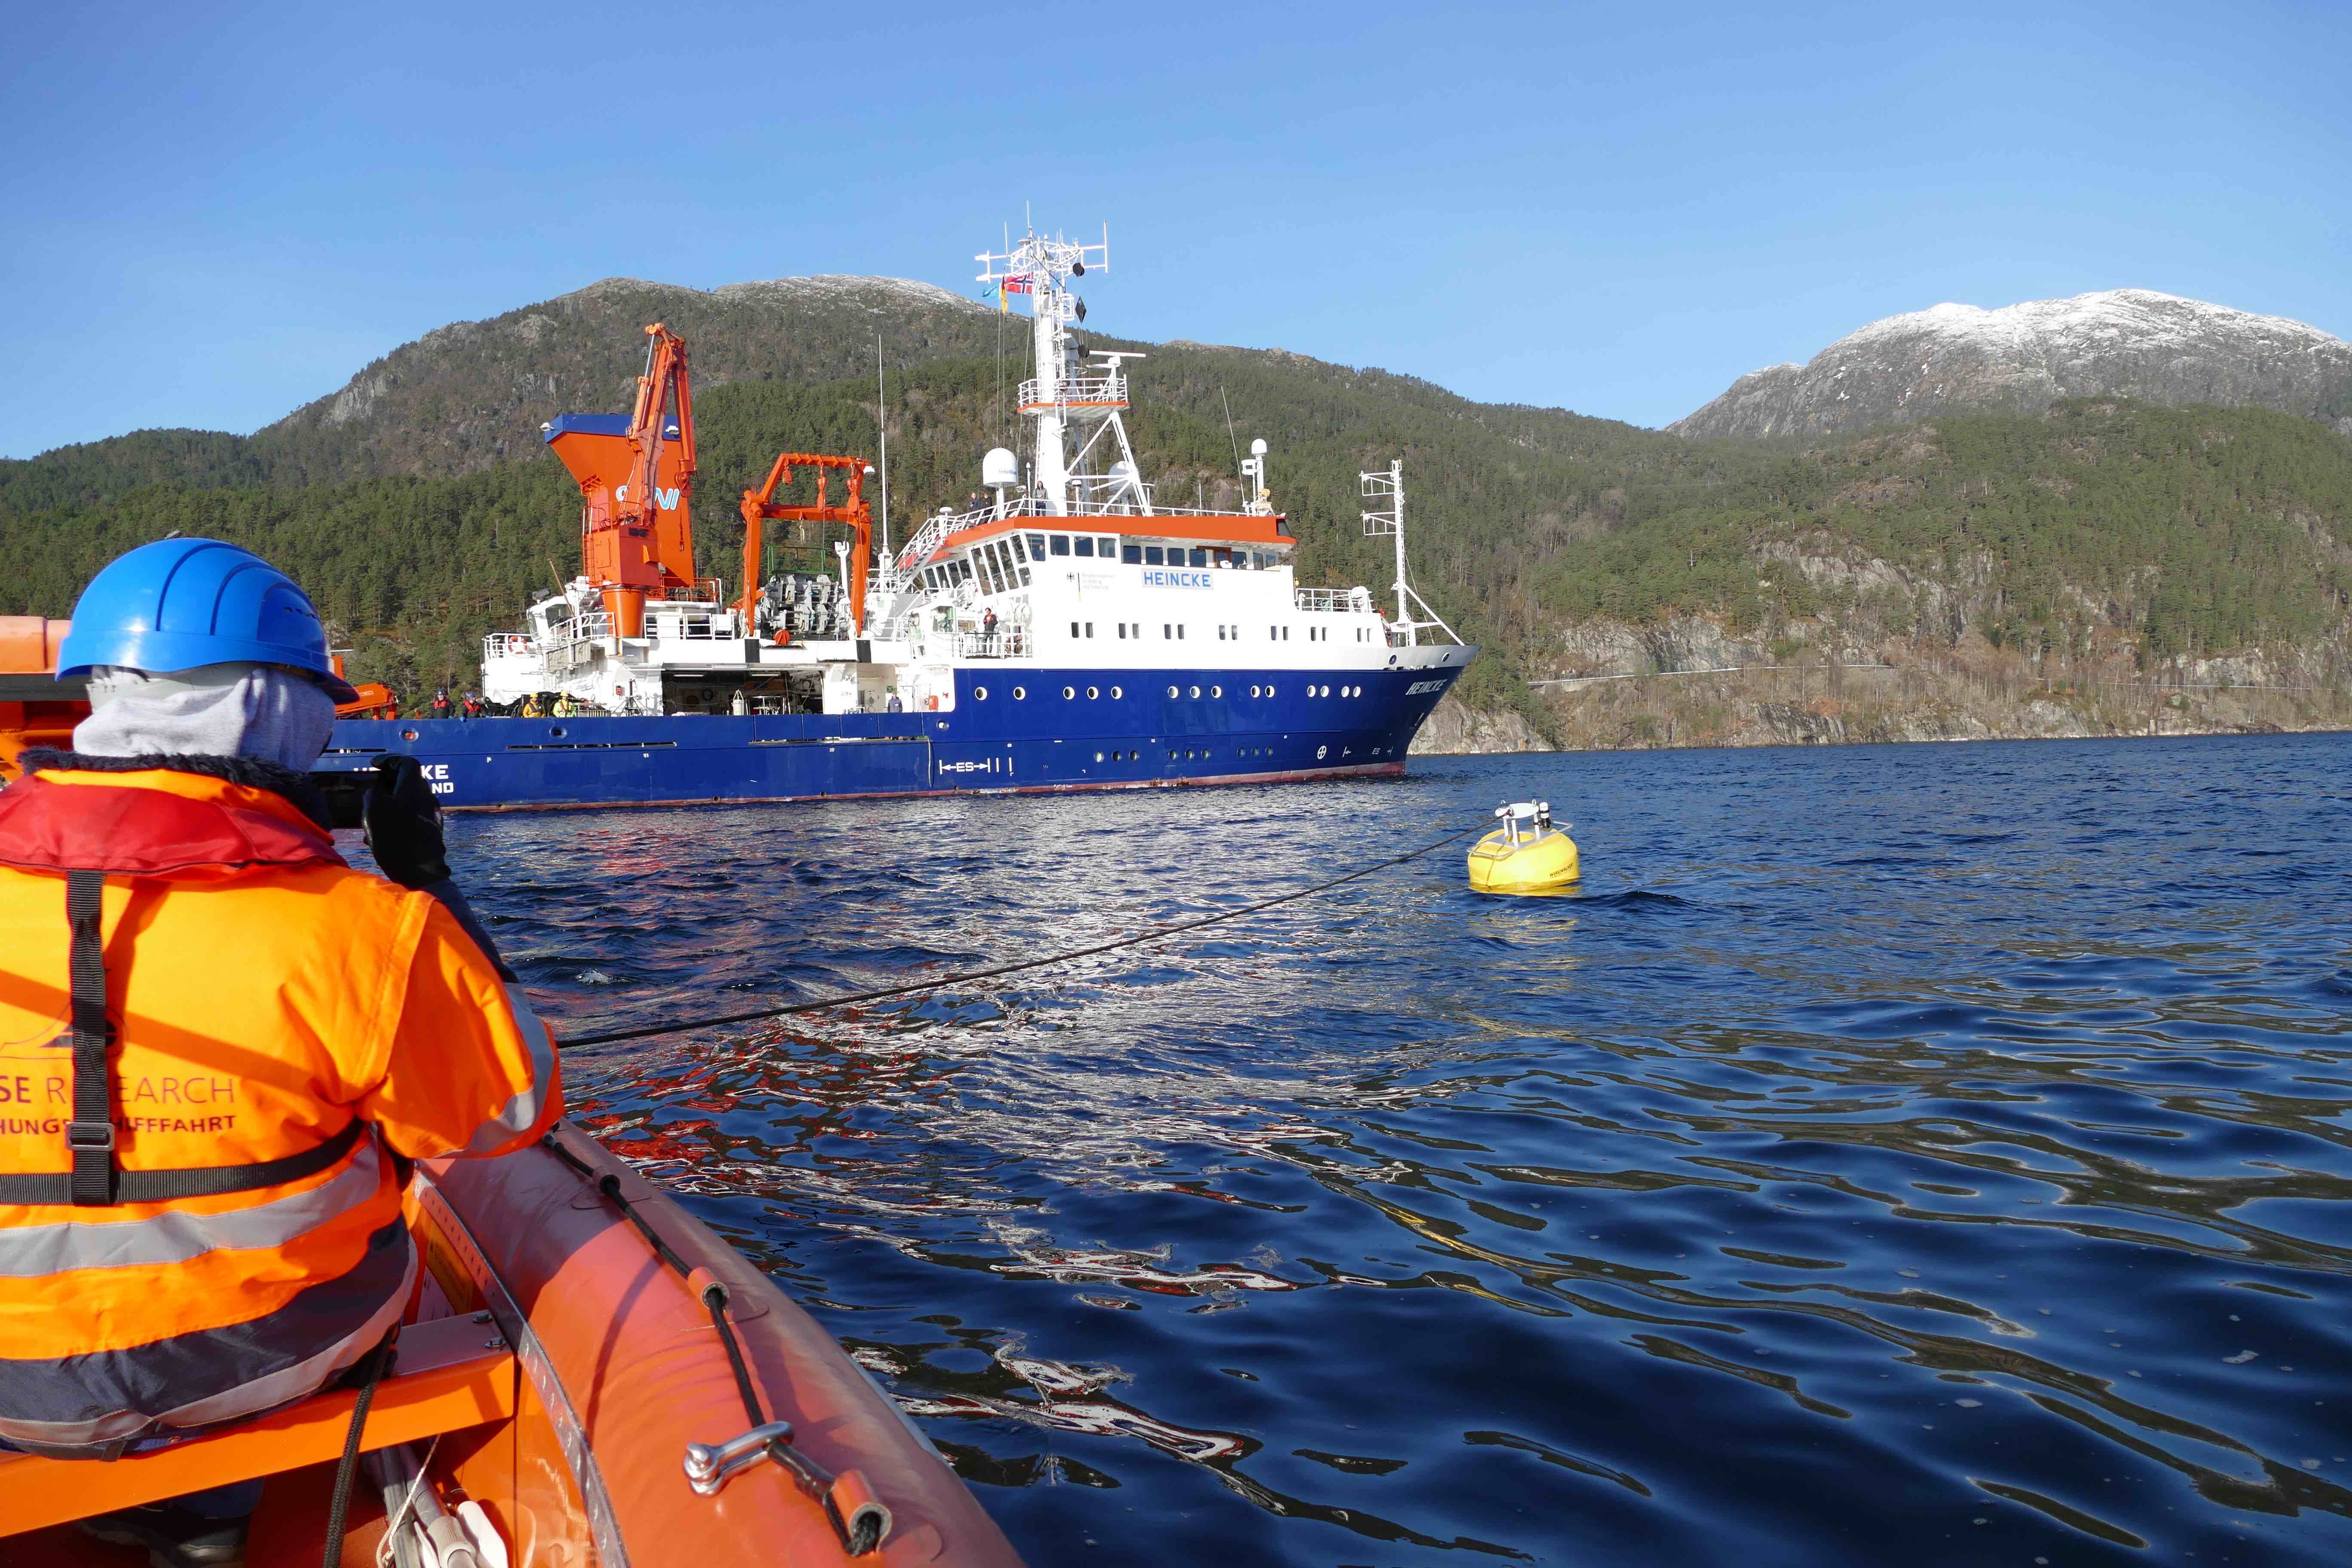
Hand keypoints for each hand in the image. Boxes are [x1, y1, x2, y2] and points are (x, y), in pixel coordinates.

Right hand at [363, 754, 451, 888]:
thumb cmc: (395, 836)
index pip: (407, 762)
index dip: (389, 760)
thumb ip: (373, 793)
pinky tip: (377, 839)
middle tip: (371, 793)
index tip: (374, 765)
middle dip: (387, 785)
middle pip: (408, 782)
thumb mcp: (373, 810)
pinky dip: (395, 822)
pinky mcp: (432, 831)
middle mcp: (428, 797)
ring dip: (388, 807)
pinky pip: (411, 819)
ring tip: (370, 821)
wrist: (420, 870)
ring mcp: (432, 815)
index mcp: (415, 787)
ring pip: (407, 802)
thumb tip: (378, 790)